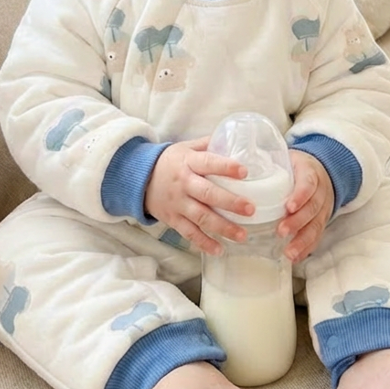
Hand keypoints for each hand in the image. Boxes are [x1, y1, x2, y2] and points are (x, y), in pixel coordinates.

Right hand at [145, 137, 254, 255]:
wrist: (138, 179)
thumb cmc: (169, 162)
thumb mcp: (185, 147)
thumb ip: (208, 144)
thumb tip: (234, 139)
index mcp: (188, 162)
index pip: (208, 163)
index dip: (226, 167)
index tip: (244, 171)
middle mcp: (184, 183)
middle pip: (208, 194)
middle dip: (230, 202)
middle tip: (251, 209)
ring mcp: (178, 203)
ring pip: (201, 217)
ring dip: (223, 227)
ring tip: (242, 235)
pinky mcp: (173, 219)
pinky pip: (189, 233)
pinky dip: (204, 243)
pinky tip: (219, 250)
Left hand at [278, 150, 334, 261]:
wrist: (323, 170)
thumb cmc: (297, 166)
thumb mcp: (288, 157)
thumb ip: (269, 161)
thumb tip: (238, 165)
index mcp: (310, 172)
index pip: (308, 184)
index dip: (300, 196)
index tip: (288, 207)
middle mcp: (320, 191)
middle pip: (312, 208)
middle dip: (297, 222)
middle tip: (281, 231)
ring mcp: (323, 207)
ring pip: (316, 225)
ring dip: (303, 240)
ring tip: (289, 252)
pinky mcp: (322, 220)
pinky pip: (317, 235)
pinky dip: (307, 247)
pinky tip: (296, 257)